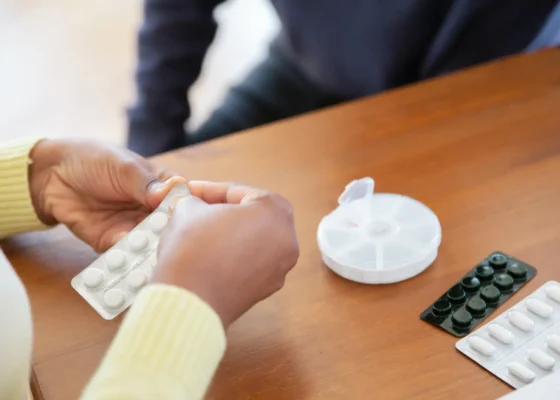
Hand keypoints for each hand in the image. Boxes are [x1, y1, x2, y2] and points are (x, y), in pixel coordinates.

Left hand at [28, 138, 184, 251]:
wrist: (53, 174)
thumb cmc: (95, 160)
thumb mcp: (125, 167)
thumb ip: (148, 185)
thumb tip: (171, 195)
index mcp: (163, 188)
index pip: (187, 201)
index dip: (197, 210)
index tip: (202, 218)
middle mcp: (153, 212)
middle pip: (172, 229)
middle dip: (175, 237)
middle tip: (178, 242)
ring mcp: (134, 228)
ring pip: (151, 245)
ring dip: (152, 251)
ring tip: (154, 254)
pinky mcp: (112, 242)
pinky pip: (125, 254)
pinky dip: (128, 258)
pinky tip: (130, 257)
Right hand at [154, 181, 299, 327]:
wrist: (189, 300)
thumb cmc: (193, 246)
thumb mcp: (189, 208)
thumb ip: (197, 201)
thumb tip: (195, 206)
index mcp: (276, 211)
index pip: (237, 192)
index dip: (207, 189)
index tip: (187, 191)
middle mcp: (287, 239)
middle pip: (249, 216)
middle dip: (220, 212)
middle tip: (194, 210)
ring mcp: (280, 268)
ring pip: (250, 242)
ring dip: (226, 235)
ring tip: (197, 233)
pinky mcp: (265, 291)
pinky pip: (247, 265)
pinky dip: (230, 258)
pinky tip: (206, 257)